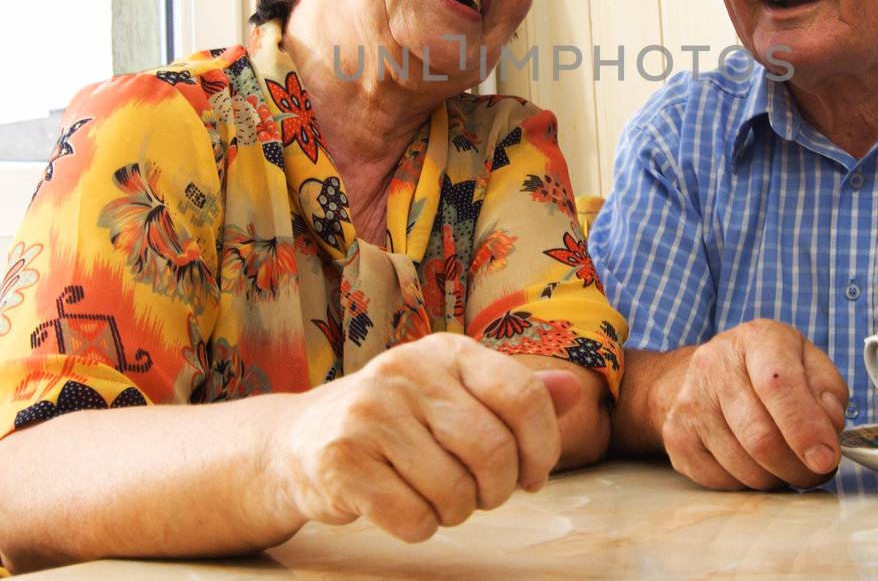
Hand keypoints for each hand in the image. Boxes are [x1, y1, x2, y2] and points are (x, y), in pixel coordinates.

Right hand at [265, 333, 572, 541]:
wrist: (300, 441)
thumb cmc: (397, 421)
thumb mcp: (455, 394)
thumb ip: (515, 394)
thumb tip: (577, 392)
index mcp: (446, 351)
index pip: (523, 396)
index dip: (543, 448)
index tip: (533, 476)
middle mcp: (407, 372)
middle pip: (494, 451)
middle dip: (497, 490)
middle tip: (480, 494)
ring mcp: (370, 413)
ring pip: (456, 492)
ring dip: (457, 512)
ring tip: (435, 495)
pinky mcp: (341, 459)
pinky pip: (414, 518)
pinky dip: (420, 527)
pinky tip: (402, 506)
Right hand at [659, 319, 846, 489]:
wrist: (706, 375)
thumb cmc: (768, 371)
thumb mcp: (809, 364)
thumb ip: (829, 392)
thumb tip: (828, 430)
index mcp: (757, 339)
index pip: (779, 385)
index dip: (805, 428)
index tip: (826, 458)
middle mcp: (715, 365)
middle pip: (761, 438)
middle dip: (799, 467)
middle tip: (815, 469)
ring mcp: (690, 402)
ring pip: (745, 468)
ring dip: (776, 478)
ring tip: (784, 462)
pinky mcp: (676, 437)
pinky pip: (723, 482)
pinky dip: (748, 484)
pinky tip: (753, 462)